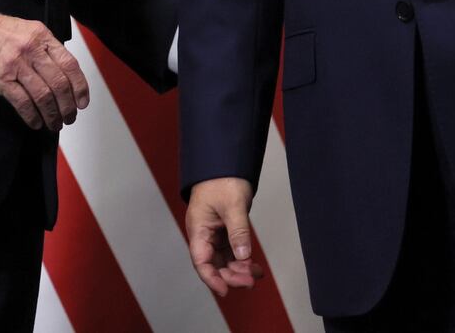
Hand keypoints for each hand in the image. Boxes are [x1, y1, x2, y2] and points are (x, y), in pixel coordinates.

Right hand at [0, 13, 88, 130]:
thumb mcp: (28, 30)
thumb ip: (46, 48)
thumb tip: (64, 72)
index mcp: (42, 36)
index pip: (70, 64)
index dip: (80, 86)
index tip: (82, 101)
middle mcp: (31, 50)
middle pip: (59, 83)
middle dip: (68, 106)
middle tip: (69, 117)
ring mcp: (16, 65)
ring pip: (43, 95)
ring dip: (52, 114)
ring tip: (55, 124)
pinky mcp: (0, 79)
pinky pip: (22, 102)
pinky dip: (32, 116)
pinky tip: (36, 123)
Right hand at [185, 177, 265, 295]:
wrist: (226, 163)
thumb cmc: (222, 179)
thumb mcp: (232, 205)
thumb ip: (238, 231)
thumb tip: (243, 255)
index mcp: (198, 228)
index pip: (201, 261)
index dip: (211, 279)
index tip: (225, 291)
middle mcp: (204, 234)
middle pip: (214, 264)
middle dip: (231, 276)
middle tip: (250, 282)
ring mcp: (214, 233)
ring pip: (224, 260)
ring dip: (239, 270)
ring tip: (256, 275)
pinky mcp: (224, 231)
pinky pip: (231, 252)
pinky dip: (242, 260)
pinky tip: (254, 266)